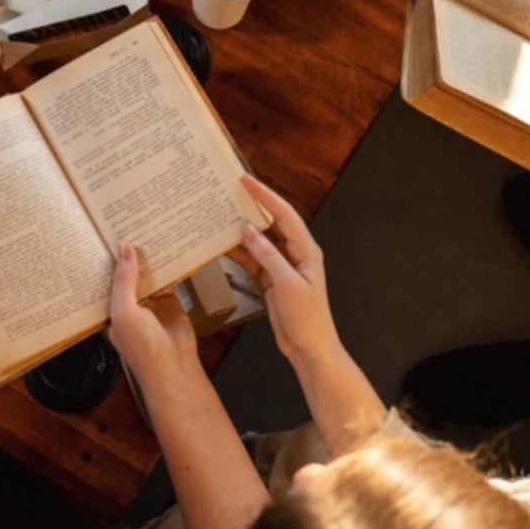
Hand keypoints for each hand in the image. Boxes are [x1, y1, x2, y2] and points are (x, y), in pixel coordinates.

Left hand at [107, 242, 199, 384]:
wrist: (174, 365)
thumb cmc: (143, 350)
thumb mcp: (125, 312)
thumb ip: (124, 280)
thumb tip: (124, 250)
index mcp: (108, 309)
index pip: (101, 279)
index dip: (102, 260)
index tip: (101, 235)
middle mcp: (126, 304)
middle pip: (124, 273)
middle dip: (124, 255)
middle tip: (123, 226)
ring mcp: (147, 302)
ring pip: (145, 273)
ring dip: (145, 258)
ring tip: (143, 231)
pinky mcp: (167, 299)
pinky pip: (166, 278)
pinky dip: (168, 265)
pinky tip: (167, 249)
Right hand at [231, 175, 339, 360]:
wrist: (309, 348)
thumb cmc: (307, 318)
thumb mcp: (287, 284)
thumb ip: (268, 255)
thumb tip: (248, 230)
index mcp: (306, 250)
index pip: (284, 214)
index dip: (265, 195)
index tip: (246, 180)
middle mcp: (295, 254)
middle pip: (272, 223)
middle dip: (253, 206)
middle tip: (230, 190)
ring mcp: (282, 266)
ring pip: (259, 241)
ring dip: (242, 230)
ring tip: (220, 214)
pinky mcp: (271, 280)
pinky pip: (253, 259)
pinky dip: (238, 253)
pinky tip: (222, 245)